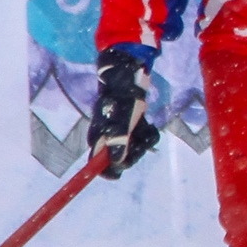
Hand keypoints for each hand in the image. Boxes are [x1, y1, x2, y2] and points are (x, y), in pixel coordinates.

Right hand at [86, 50, 158, 178]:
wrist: (130, 75)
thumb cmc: (124, 96)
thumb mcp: (123, 118)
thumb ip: (119, 139)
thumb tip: (115, 162)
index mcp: (99, 138)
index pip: (98, 165)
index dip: (109, 171)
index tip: (121, 170)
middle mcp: (108, 138)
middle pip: (121, 160)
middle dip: (135, 152)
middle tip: (140, 138)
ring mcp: (121, 133)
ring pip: (135, 149)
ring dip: (144, 140)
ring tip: (145, 126)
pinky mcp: (131, 127)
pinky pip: (142, 139)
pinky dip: (148, 133)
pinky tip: (148, 124)